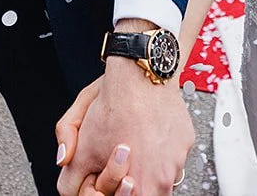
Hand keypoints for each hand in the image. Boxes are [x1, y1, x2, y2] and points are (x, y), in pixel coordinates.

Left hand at [57, 52, 191, 195]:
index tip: (114, 183)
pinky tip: (145, 132)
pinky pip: (173, 155)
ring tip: (132, 144)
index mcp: (142, 186)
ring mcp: (179, 159)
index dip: (118, 193)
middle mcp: (165, 178)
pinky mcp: (186, 141)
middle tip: (121, 164)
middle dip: (131, 183)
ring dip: (148, 167)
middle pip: (149, 193)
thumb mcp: (81, 146)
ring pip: (163, 175)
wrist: (140, 73)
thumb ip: (71, 177)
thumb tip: (71, 181)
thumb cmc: (115, 107)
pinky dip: (160, 149)